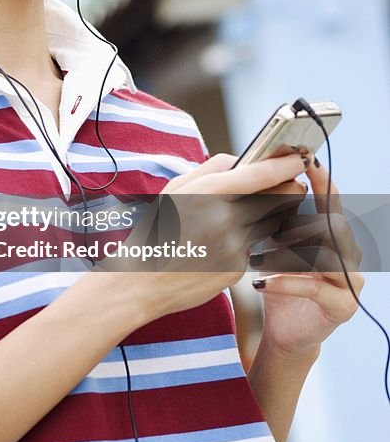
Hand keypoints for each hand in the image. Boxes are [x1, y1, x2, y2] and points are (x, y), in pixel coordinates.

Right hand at [91, 151, 310, 326]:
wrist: (141, 283)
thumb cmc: (156, 231)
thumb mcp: (174, 191)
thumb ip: (209, 170)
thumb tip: (240, 160)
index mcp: (206, 193)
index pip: (259, 174)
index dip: (286, 165)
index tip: (300, 158)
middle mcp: (224, 219)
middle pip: (276, 199)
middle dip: (289, 190)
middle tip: (294, 184)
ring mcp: (232, 247)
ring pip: (271, 223)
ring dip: (275, 214)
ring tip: (264, 210)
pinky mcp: (236, 270)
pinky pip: (252, 247)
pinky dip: (249, 241)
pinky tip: (228, 243)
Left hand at [250, 159, 363, 357]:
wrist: (285, 331)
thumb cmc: (281, 282)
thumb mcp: (277, 245)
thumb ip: (278, 217)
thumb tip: (260, 181)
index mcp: (334, 235)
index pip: (331, 201)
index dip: (322, 180)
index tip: (307, 159)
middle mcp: (349, 254)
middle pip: (332, 225)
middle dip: (298, 224)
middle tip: (268, 229)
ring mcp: (350, 280)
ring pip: (323, 255)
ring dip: (286, 255)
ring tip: (257, 259)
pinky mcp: (343, 305)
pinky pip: (314, 287)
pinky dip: (284, 282)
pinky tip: (260, 282)